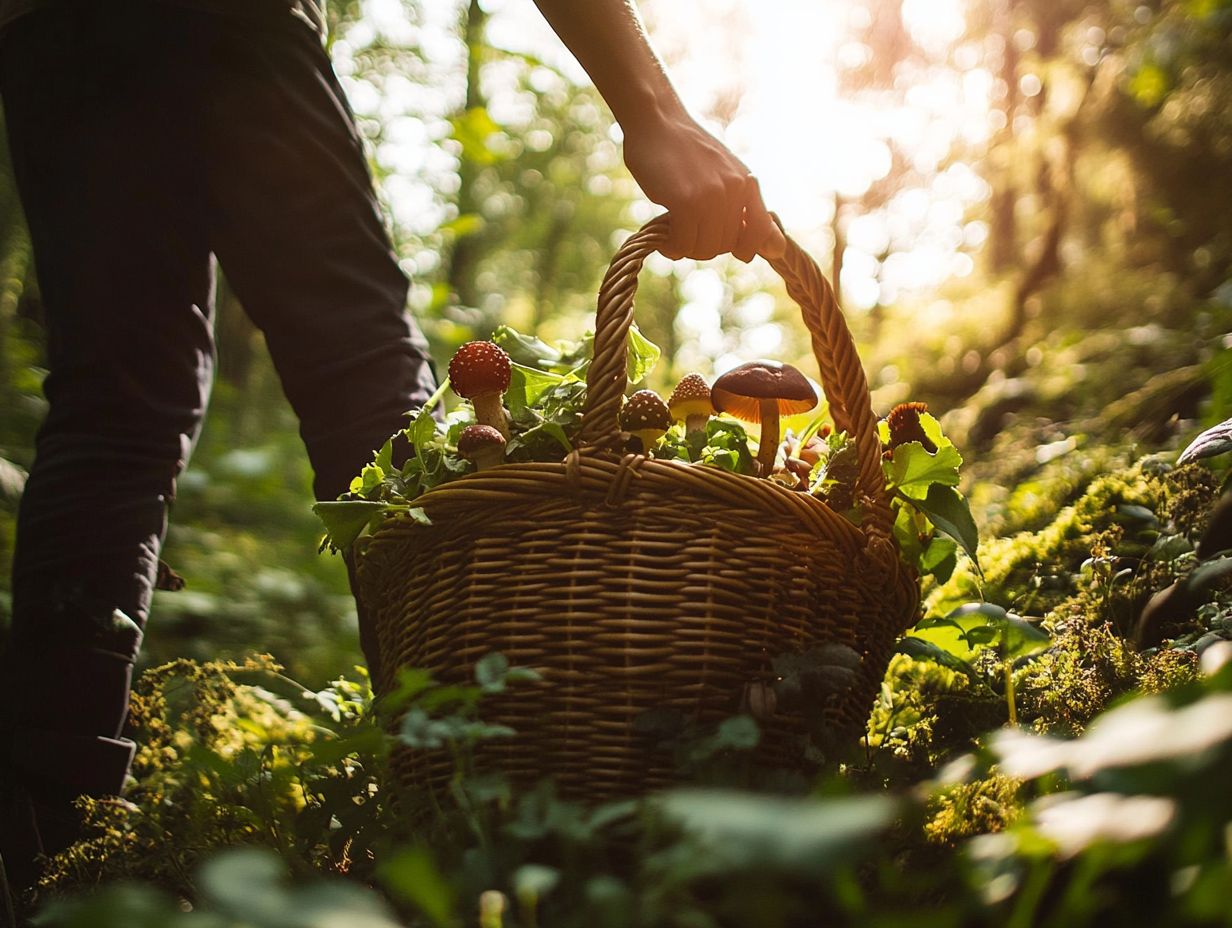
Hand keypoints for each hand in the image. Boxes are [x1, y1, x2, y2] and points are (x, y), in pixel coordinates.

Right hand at [621, 106, 775, 262]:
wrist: (657, 121)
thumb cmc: (685, 151)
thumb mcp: (723, 173)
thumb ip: (746, 206)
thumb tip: (779, 249)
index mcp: (747, 183)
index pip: (762, 231)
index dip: (747, 248)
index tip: (731, 250)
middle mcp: (735, 189)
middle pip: (726, 246)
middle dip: (704, 246)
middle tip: (686, 234)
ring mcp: (712, 195)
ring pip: (706, 248)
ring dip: (687, 249)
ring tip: (674, 236)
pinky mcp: (687, 200)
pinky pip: (685, 243)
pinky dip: (673, 247)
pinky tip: (665, 238)